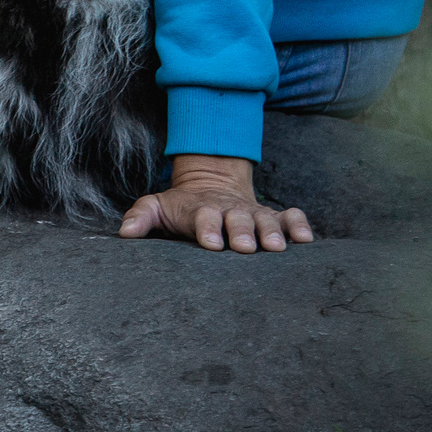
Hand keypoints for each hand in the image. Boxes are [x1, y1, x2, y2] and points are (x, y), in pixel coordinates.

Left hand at [118, 153, 311, 252]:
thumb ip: (141, 216)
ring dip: (272, 231)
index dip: (207, 229)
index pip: (204, 218)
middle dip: (241, 232)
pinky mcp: (273, 216)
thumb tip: (125, 233)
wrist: (211, 184)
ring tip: (276, 247)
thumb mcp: (157, 206)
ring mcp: (253, 213)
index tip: (210, 243)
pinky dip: (299, 224)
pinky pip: (291, 216)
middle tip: (246, 247)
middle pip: (237, 220)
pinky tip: (306, 239)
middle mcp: (229, 211)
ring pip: (265, 219)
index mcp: (202, 210)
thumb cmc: (182, 206)